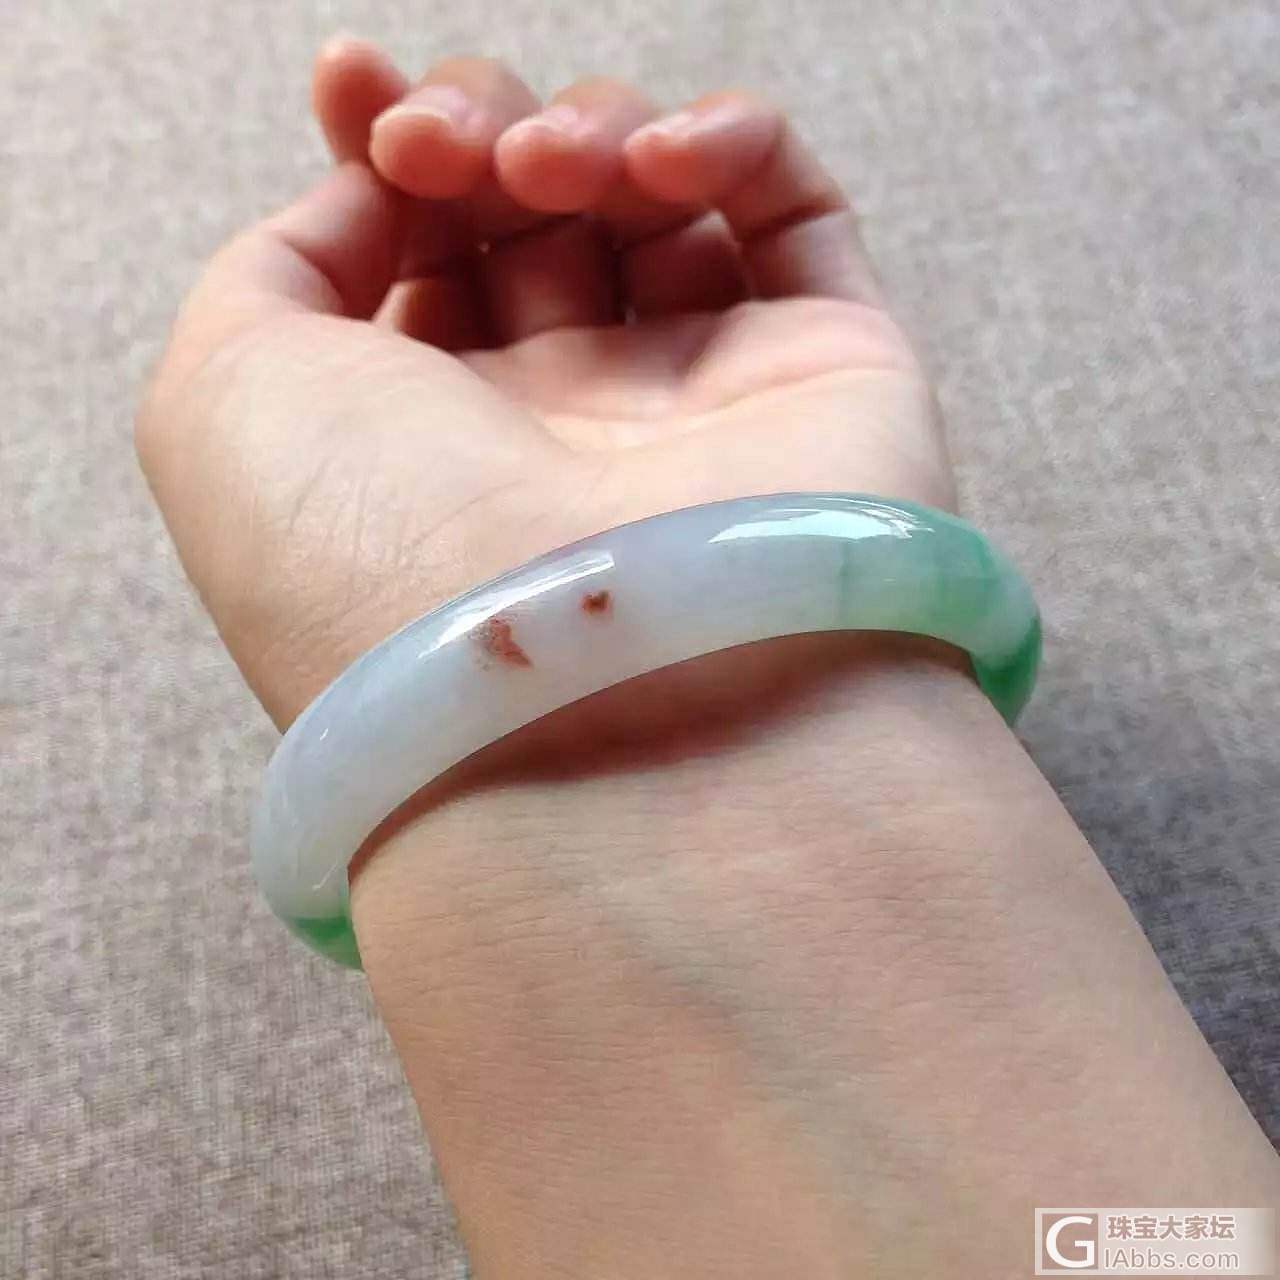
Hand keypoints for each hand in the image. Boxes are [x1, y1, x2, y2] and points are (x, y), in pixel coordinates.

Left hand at [138, 43, 952, 726]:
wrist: (590, 705)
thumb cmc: (378, 567)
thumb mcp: (220, 404)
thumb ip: (274, 270)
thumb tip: (377, 195)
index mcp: (428, 442)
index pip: (418, 253)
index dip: (384, 143)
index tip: (355, 85)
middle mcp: (564, 429)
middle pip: (531, 210)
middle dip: (477, 126)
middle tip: (448, 148)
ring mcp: (699, 404)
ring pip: (657, 198)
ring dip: (589, 130)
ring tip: (549, 170)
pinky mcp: (829, 378)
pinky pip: (797, 216)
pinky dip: (734, 140)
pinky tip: (669, 163)